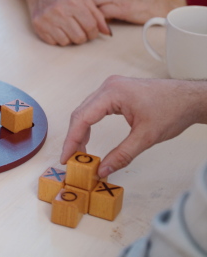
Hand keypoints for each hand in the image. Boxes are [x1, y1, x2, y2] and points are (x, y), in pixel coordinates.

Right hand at [15, 0, 110, 44]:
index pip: (90, 25)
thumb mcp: (84, 0)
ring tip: (69, 30)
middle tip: (81, 32)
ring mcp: (48, 19)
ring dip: (70, 39)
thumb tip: (107, 32)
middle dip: (83, 37)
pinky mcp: (39, 27)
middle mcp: (59, 10)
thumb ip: (97, 15)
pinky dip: (59, 39)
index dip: (94, 32)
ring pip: (66, 42)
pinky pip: (55, 42)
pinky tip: (59, 30)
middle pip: (79, 36)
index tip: (92, 32)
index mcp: (73, 2)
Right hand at [61, 76, 206, 176]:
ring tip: (80, 151)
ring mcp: (111, 87)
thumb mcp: (146, 137)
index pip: (82, 118)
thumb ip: (121, 155)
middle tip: (71, 158)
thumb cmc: (173, 110)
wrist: (190, 98)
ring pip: (85, 111)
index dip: (72, 140)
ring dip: (80, 131)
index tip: (66, 157)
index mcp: (113, 93)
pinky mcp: (115, 92)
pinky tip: (88, 136)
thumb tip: (103, 169)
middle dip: (74, 138)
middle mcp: (108, 87)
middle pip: (80, 114)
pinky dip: (89, 124)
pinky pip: (94, 108)